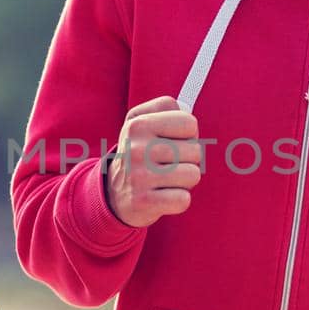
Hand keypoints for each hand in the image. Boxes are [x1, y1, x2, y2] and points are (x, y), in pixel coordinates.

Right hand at [105, 96, 203, 227]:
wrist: (112, 193)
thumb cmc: (139, 152)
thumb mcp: (142, 120)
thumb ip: (166, 107)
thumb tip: (187, 112)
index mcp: (138, 125)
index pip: (189, 124)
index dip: (187, 135)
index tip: (172, 142)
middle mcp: (137, 149)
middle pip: (195, 151)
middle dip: (188, 160)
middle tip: (168, 165)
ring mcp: (139, 177)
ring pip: (193, 175)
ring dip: (185, 181)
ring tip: (166, 180)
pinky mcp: (143, 202)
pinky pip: (183, 199)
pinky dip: (179, 200)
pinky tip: (163, 196)